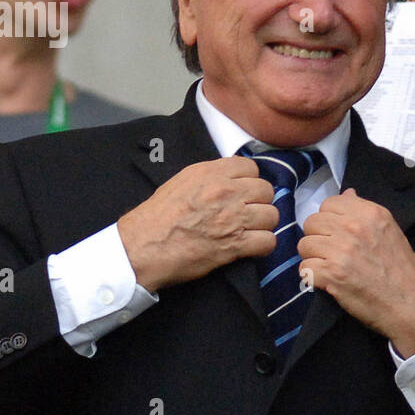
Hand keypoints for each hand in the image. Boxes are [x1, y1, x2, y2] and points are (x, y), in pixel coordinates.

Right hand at [117, 157, 278, 292]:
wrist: (143, 248)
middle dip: (259, 202)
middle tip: (247, 213)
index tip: (243, 191)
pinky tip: (251, 247)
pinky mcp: (235, 245)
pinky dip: (262, 246)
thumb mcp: (181, 182)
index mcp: (211, 173)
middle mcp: (225, 192)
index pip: (252, 167)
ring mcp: (233, 218)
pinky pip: (268, 241)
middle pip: (266, 190)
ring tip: (249, 230)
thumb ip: (209, 176)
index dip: (250, 180)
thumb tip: (232, 178)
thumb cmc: (157, 217)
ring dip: (263, 224)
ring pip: (272, 215)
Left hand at [298, 189, 414, 356]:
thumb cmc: (402, 269)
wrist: (412, 303)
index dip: (329, 219)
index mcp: (369, 213)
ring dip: (313, 257)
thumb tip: (347, 194)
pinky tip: (326, 281)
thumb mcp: (389, 230)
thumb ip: (364, 213)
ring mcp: (341, 251)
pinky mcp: (332, 275)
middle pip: (312, 222)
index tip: (337, 233)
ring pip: (304, 245)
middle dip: (318, 237)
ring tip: (330, 267)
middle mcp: (353, 227)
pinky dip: (312, 277)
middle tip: (331, 252)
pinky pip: (304, 268)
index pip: (329, 203)